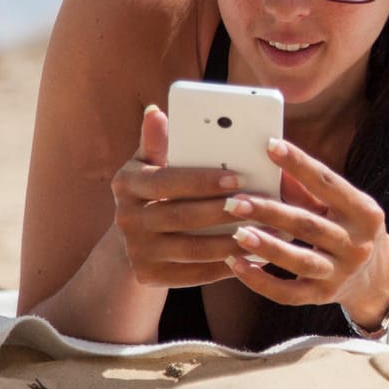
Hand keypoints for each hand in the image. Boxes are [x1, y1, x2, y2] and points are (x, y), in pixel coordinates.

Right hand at [109, 105, 240, 288]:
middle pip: (181, 216)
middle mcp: (125, 218)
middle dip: (222, 211)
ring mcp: (135, 250)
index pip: (167, 180)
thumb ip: (159, 141)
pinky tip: (250, 256)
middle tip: (257, 206)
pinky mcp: (148, 276)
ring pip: (192, 248)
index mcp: (126, 183)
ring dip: (231, 242)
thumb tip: (156, 112)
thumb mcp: (151, 163)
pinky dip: (224, 266)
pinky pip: (193, 274)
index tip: (237, 178)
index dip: (202, 181)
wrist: (136, 239)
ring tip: (263, 232)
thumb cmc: (156, 190)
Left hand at [219, 138, 388, 321]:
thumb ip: (310, 189)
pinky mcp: (323, 296)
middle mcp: (356, 244)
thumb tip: (272, 163)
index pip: (328, 184)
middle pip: (308, 225)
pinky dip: (260, 281)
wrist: (376, 278)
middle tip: (235, 202)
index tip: (270, 146)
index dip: (300, 164)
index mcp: (364, 213)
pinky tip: (236, 265)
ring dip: (266, 247)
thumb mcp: (342, 207)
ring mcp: (340, 273)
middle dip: (270, 212)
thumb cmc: (349, 229)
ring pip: (299, 261)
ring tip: (237, 234)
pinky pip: (287, 293)